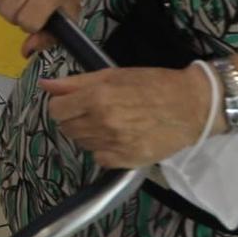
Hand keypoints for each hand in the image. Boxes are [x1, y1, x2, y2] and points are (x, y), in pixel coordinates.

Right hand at [0, 0, 83, 56]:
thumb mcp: (66, 18)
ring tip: (17, 1)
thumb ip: (47, 39)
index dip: (30, 26)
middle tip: (26, 10)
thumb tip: (25, 51)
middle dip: (16, 17)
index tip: (37, 19)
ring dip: (4, 6)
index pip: (27, 22)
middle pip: (9, 12)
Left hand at [38, 66, 215, 168]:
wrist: (193, 106)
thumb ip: (76, 82)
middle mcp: (102, 122)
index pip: (56, 109)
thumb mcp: (114, 75)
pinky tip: (118, 137)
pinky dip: (103, 149)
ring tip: (109, 122)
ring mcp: (114, 144)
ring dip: (88, 133)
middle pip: (66, 127)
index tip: (73, 102)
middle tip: (94, 110)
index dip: (62, 104)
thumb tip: (45, 85)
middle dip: (74, 118)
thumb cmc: (154, 84)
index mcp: (97, 97)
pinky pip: (99, 158)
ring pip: (81, 143)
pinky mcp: (126, 161)